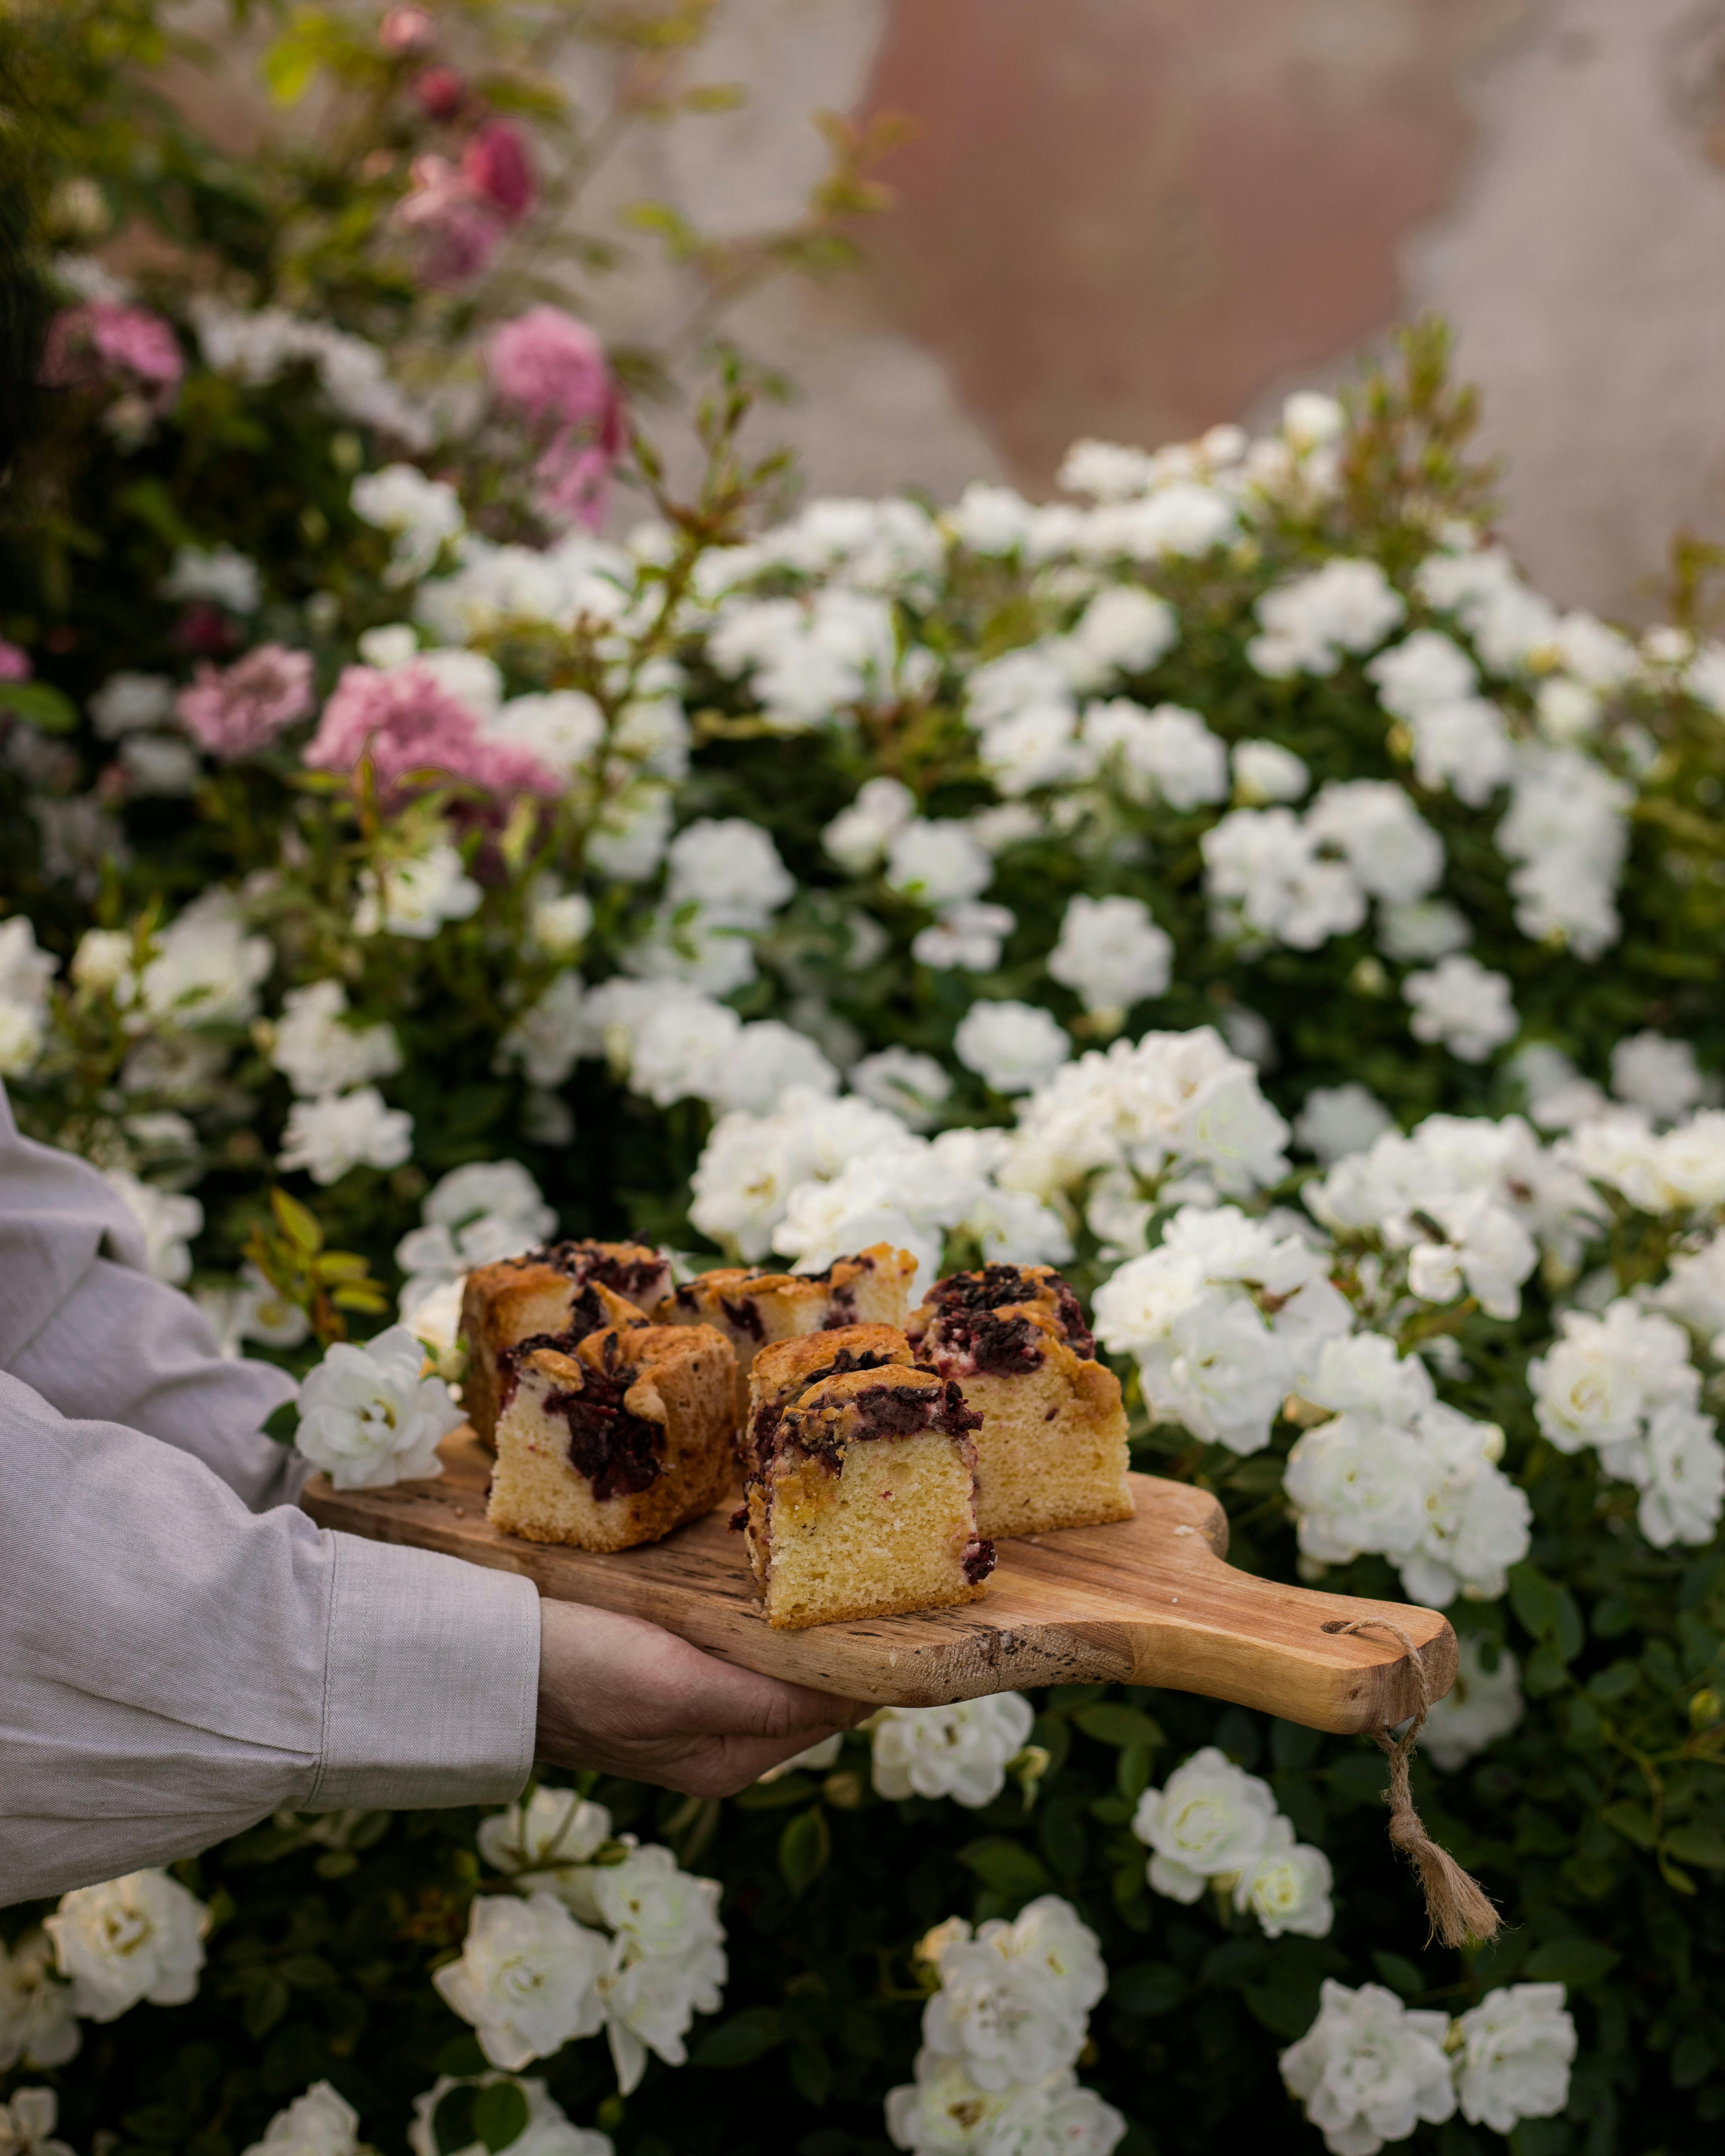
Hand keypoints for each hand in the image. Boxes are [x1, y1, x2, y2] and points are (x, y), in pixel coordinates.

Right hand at [534, 1599, 865, 1796]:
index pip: (832, 1711)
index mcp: (734, 1760)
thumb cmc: (582, 1673)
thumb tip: (853, 1700)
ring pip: (772, 1659)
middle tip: (857, 1570)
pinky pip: (735, 1643)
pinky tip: (756, 1579)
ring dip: (793, 1622)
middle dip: (830, 1638)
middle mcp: (722, 1742)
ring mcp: (694, 1705)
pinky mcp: (667, 1670)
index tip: (891, 1603)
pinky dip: (753, 1615)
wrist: (494, 1660)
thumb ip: (765, 1702)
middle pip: (807, 1685)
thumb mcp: (679, 1688)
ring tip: (817, 1567)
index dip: (862, 1661)